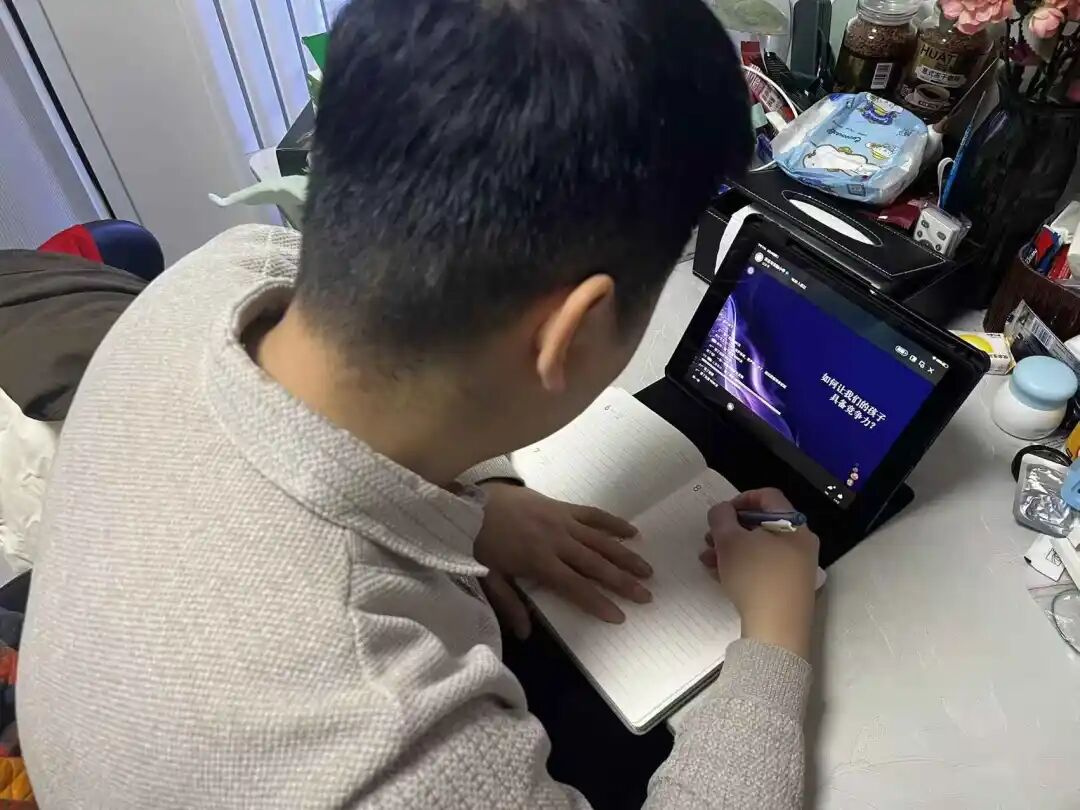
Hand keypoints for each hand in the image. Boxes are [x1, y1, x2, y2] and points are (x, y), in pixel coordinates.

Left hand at [475, 483, 652, 638]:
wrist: (470, 501)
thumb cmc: (478, 541)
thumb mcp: (489, 577)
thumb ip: (508, 604)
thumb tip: (525, 634)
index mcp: (539, 562)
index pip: (576, 586)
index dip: (598, 602)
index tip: (620, 615)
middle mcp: (557, 541)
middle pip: (596, 564)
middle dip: (623, 582)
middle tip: (646, 595)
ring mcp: (562, 521)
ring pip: (600, 541)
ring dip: (625, 556)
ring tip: (647, 570)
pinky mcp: (562, 506)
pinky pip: (592, 514)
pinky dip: (612, 523)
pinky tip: (631, 532)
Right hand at [700, 488, 819, 659]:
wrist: (778, 630)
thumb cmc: (755, 577)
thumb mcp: (729, 542)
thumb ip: (721, 517)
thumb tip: (722, 511)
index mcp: (793, 524)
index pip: (767, 496)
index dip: (740, 498)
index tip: (720, 513)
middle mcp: (801, 542)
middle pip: (762, 524)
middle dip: (730, 529)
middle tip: (709, 540)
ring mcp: (798, 566)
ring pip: (760, 547)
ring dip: (731, 549)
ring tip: (707, 561)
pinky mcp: (791, 588)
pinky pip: (764, 566)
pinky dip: (743, 565)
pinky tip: (720, 576)